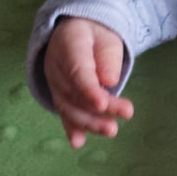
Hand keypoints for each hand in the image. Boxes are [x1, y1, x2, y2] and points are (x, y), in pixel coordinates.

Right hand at [44, 16, 132, 148]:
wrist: (74, 33)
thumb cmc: (96, 35)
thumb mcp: (107, 37)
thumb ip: (108, 57)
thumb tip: (109, 81)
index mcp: (68, 45)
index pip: (77, 71)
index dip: (88, 89)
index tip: (101, 104)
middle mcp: (55, 66)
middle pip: (75, 92)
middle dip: (96, 110)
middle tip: (122, 117)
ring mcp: (54, 83)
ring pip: (69, 106)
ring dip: (89, 122)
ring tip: (111, 131)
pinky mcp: (59, 96)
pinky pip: (64, 112)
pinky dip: (71, 127)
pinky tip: (77, 143)